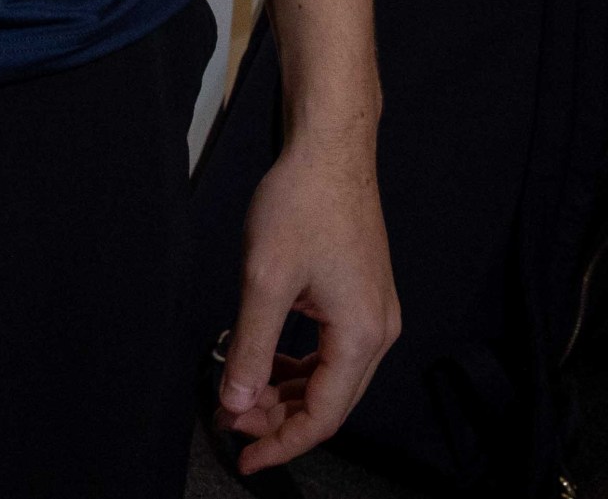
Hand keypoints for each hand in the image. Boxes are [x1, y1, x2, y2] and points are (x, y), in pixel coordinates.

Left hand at [217, 125, 397, 469]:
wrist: (330, 150)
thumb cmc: (303, 202)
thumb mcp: (265, 279)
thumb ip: (252, 348)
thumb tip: (237, 402)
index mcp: (362, 334)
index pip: (323, 415)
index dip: (282, 443)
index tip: (244, 458)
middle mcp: (377, 330)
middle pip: (330, 402)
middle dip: (278, 419)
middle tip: (230, 422)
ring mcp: (372, 314)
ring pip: (329, 377)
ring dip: (286, 392)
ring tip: (241, 396)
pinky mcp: (360, 298)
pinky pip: (330, 351)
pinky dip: (298, 364)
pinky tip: (266, 362)